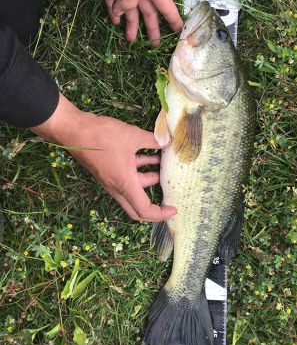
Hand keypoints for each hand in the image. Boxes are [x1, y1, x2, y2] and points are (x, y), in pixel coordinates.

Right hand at [32, 94, 175, 221]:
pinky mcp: (108, 170)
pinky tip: (151, 153)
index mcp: (125, 185)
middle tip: (169, 198)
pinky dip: (140, 168)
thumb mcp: (132, 136)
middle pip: (137, 208)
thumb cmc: (102, 136)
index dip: (161, 214)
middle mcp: (117, 187)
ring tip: (164, 164)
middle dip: (155, 205)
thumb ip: (153, 140)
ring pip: (134, 187)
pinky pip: (128, 175)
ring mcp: (111, 180)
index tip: (174, 209)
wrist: (73, 130)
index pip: (144, 210)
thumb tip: (168, 141)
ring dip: (149, 178)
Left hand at [73, 0, 182, 46]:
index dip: (173, 19)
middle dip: (152, 29)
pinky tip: (116, 22)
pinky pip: (112, 5)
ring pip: (130, 12)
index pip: (166, 6)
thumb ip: (131, 0)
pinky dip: (114, 15)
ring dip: (132, 26)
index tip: (180, 32)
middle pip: (149, 13)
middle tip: (154, 46)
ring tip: (131, 41)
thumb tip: (121, 14)